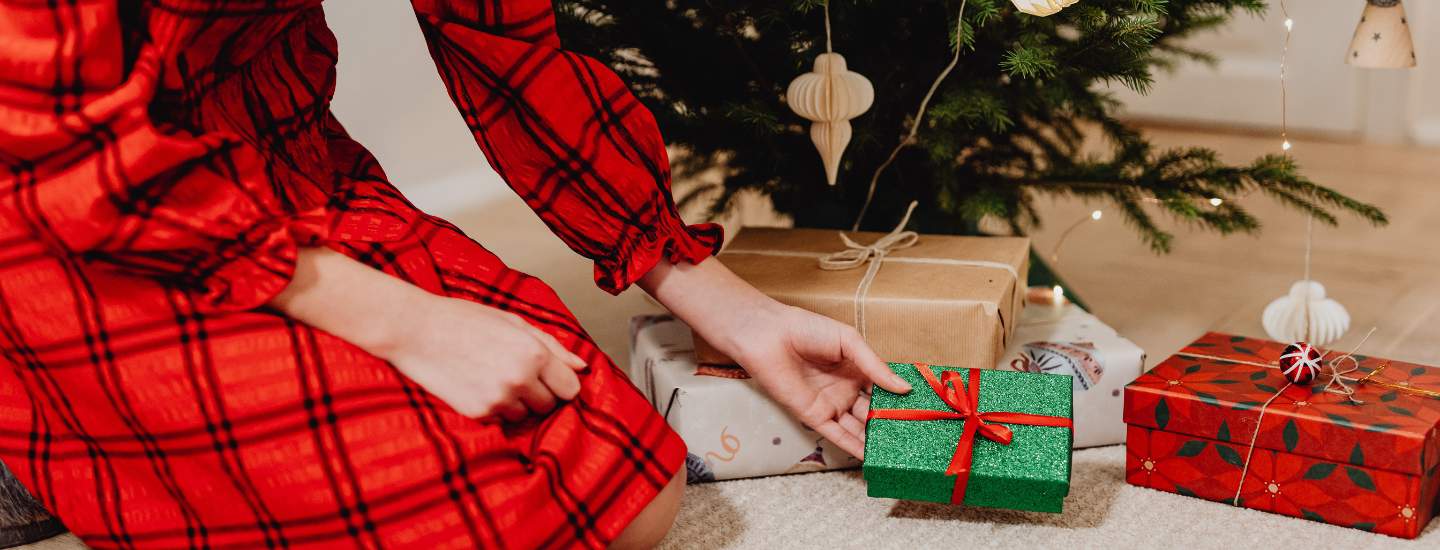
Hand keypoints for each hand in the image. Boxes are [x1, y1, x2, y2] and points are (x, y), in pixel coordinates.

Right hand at [378, 293, 587, 420]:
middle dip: (539, 393)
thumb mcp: (513, 322)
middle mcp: (520, 379)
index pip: (570, 389)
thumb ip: (553, 346)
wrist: (415, 331)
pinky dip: (494, 409)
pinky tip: (476, 386)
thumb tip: (582, 367)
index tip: (548, 378)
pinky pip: (500, 420)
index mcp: (534, 353)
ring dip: (516, 403)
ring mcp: (498, 399)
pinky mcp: (478, 413)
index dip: (560, 384)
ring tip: (491, 376)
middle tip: (514, 373)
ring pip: (526, 415)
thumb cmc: (465, 320)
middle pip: (550, 405)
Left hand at [639, 259, 910, 458]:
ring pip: (858, 428)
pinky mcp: (814, 417)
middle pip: (874, 413)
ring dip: (876, 440)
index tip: (924, 413)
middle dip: (892, 426)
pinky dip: (853, 447)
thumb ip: (875, 367)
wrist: (768, 336)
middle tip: (916, 439)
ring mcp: (832, 404)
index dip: (902, 401)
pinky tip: (870, 458)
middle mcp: (847, 389)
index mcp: (858, 369)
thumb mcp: (849, 342)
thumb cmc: (806, 329)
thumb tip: (904, 388)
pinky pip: (837, 436)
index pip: (885, 391)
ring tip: (899, 453)